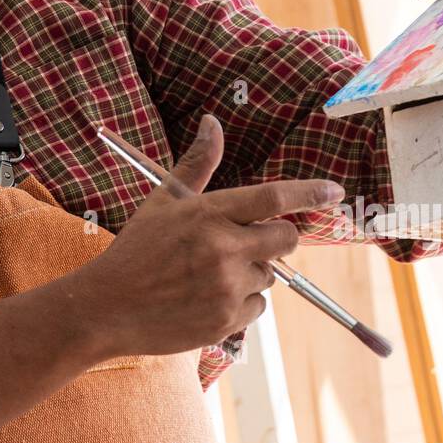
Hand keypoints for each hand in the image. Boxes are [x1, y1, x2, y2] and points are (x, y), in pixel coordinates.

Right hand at [73, 113, 343, 356]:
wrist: (107, 307)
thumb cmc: (136, 249)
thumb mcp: (162, 200)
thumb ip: (196, 163)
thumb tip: (213, 121)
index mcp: (208, 213)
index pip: (272, 197)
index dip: (309, 193)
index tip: (334, 192)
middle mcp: (222, 249)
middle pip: (286, 238)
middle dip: (277, 237)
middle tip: (246, 240)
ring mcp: (226, 287)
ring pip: (270, 275)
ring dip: (252, 272)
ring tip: (209, 273)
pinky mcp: (226, 321)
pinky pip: (258, 307)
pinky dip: (241, 302)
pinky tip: (207, 297)